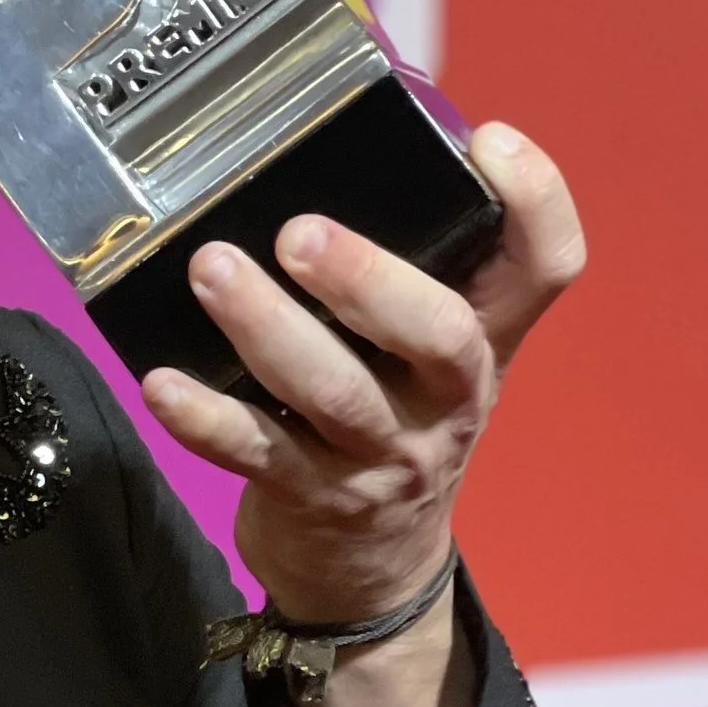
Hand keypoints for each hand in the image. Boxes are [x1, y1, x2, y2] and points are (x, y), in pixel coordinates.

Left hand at [137, 124, 585, 626]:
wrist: (373, 567)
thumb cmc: (391, 420)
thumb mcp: (426, 355)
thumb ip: (404, 269)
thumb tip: (320, 150)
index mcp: (486, 341)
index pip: (547, 268)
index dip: (535, 202)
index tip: (489, 139)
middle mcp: (448, 397)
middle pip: (439, 335)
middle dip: (370, 279)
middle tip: (300, 231)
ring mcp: (383, 455)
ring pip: (334, 392)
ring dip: (268, 328)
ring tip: (212, 270)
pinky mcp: (312, 497)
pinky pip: (256, 453)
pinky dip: (204, 417)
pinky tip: (160, 382)